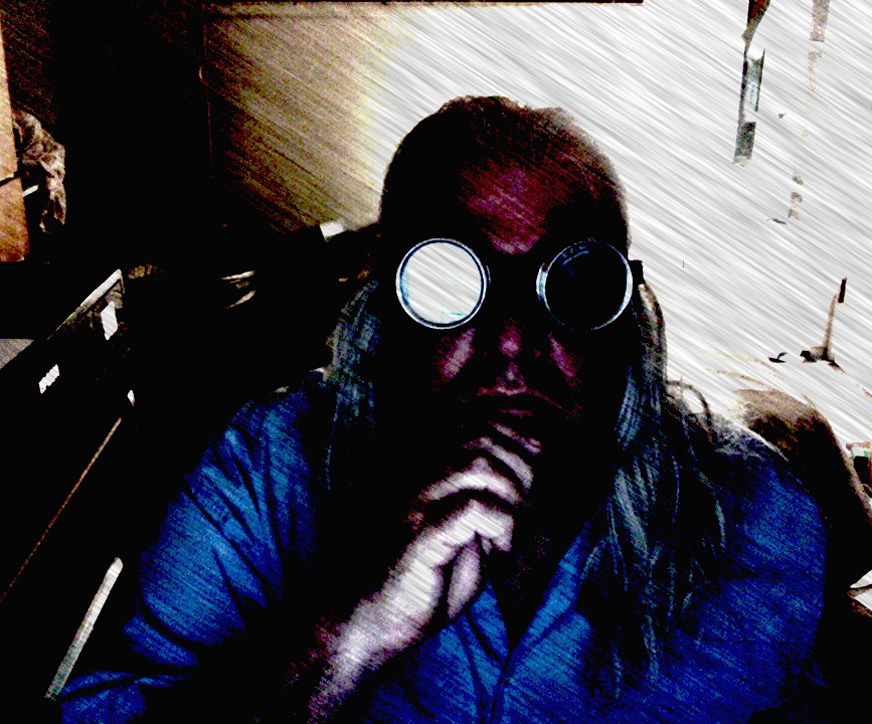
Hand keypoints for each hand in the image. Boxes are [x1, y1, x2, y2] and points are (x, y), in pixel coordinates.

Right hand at [311, 423, 537, 715]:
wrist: (374, 619)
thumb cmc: (428, 580)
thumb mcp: (474, 537)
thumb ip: (498, 502)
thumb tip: (530, 473)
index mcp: (435, 475)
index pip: (481, 427)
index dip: (517, 430)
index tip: (538, 450)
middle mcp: (425, 479)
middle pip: (484, 439)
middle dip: (520, 464)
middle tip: (524, 504)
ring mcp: (421, 504)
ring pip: (478, 465)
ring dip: (509, 494)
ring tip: (506, 530)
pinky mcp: (422, 535)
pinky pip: (471, 508)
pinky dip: (498, 524)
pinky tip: (496, 549)